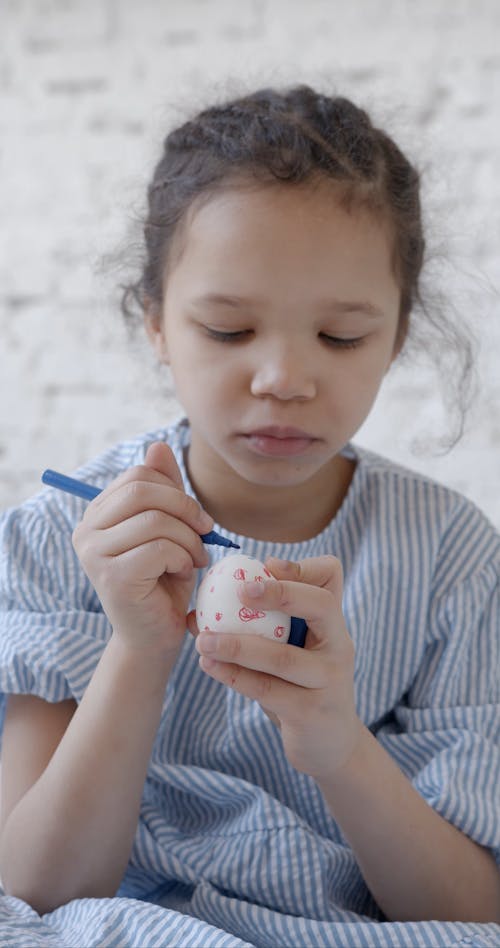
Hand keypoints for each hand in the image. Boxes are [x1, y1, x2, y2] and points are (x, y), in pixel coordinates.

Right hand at [72, 442, 213, 653]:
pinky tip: (183, 573)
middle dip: (185, 508)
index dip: (176, 490)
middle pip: (143, 491)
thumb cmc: (164, 581)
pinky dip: (183, 558)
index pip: (138, 476)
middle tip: (205, 532)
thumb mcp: (170, 529)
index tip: (196, 518)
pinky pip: (159, 548)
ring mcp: (94, 554)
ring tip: (194, 559)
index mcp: (98, 514)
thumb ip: (164, 490)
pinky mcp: (112, 577)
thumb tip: (158, 446)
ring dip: (189, 539)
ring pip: (155, 520)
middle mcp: (86, 531)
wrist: (155, 636)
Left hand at [190, 556, 362, 779]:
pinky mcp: (311, 712)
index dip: (301, 566)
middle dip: (281, 592)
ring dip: (237, 645)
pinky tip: (209, 666)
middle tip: (240, 590)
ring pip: (282, 656)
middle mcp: (339, 645)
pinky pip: (266, 689)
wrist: (331, 744)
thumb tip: (210, 600)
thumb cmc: (302, 685)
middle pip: (321, 605)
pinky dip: (234, 676)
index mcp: (333, 623)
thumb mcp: (295, 650)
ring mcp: (328, 680)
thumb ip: (266, 625)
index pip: (330, 578)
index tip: (267, 566)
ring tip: (203, 640)